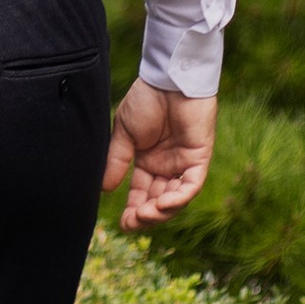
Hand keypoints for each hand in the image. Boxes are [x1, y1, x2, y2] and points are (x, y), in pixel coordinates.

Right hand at [105, 80, 216, 230]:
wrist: (166, 79)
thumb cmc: (146, 100)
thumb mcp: (124, 133)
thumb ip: (117, 160)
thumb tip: (104, 189)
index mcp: (149, 161)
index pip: (142, 194)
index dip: (133, 211)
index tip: (122, 224)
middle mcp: (168, 166)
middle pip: (159, 201)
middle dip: (146, 216)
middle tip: (132, 223)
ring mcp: (184, 163)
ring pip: (176, 198)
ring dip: (161, 211)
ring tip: (144, 215)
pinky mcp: (199, 157)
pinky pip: (192, 185)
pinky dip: (179, 198)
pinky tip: (163, 204)